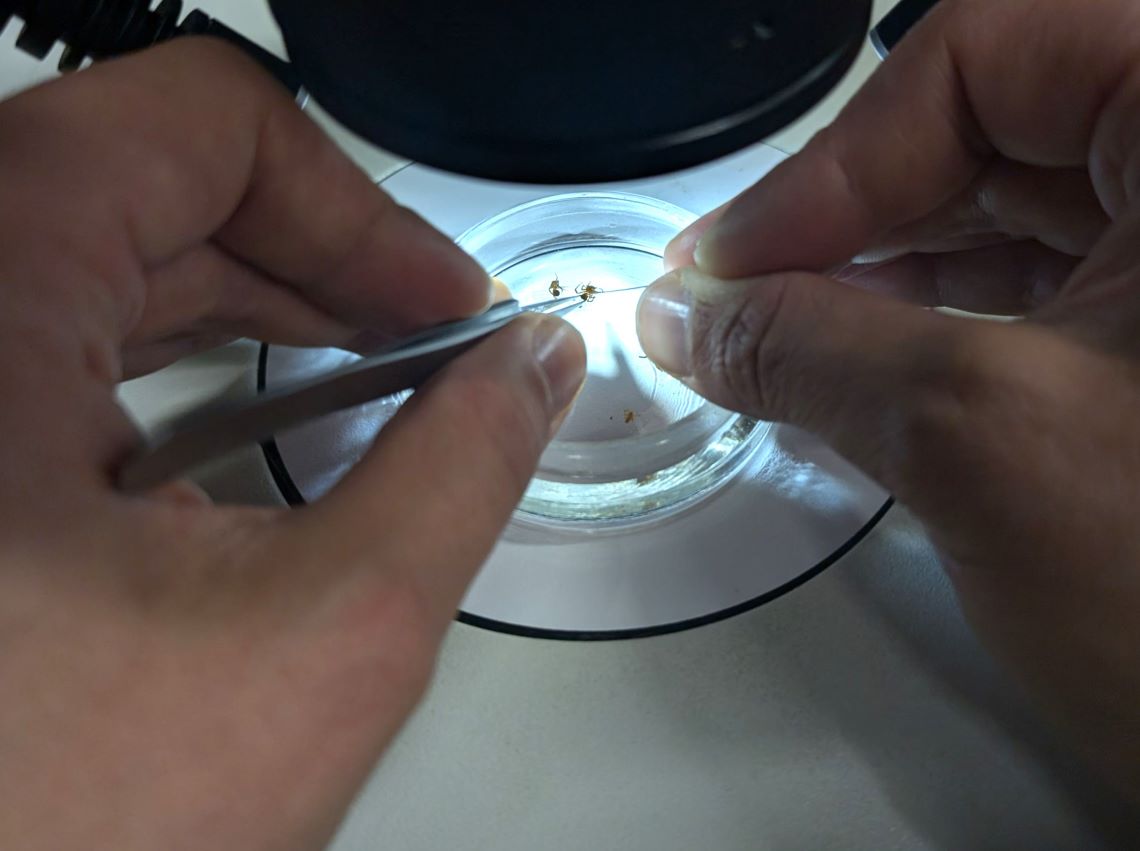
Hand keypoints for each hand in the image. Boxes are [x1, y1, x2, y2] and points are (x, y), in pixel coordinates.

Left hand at [0, 41, 584, 848]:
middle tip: (430, 331)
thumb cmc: (61, 824)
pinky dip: (184, 358)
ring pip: (109, 260)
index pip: (191, 124)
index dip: (349, 204)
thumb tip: (532, 368)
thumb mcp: (327, 632)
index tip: (435, 295)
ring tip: (369, 369)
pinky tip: (258, 426)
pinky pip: (63, 340)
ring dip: (259, 303)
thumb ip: (463, 469)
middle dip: (321, 258)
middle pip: (154, 189)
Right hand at [637, 0, 1139, 802]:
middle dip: (850, 216)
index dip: (837, 159)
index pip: (988, 56)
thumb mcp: (984, 438)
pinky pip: (1056, 289)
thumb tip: (682, 314)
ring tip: (778, 337)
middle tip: (735, 296)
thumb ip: (809, 348)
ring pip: (1023, 214)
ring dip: (885, 270)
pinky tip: (863, 366)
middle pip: (999, 129)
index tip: (729, 264)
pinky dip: (948, 321)